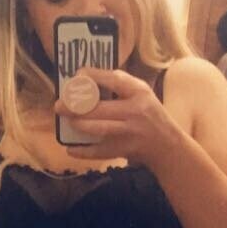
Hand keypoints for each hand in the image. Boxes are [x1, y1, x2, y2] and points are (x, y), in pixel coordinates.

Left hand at [54, 67, 184, 171]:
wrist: (167, 145)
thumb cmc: (150, 114)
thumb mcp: (142, 94)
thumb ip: (121, 85)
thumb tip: (87, 77)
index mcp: (139, 92)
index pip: (114, 79)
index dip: (92, 77)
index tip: (76, 76)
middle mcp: (135, 111)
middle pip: (100, 108)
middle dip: (75, 107)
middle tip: (59, 106)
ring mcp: (129, 132)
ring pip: (98, 128)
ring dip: (78, 125)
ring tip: (68, 121)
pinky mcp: (124, 150)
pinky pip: (99, 151)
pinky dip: (83, 151)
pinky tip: (71, 148)